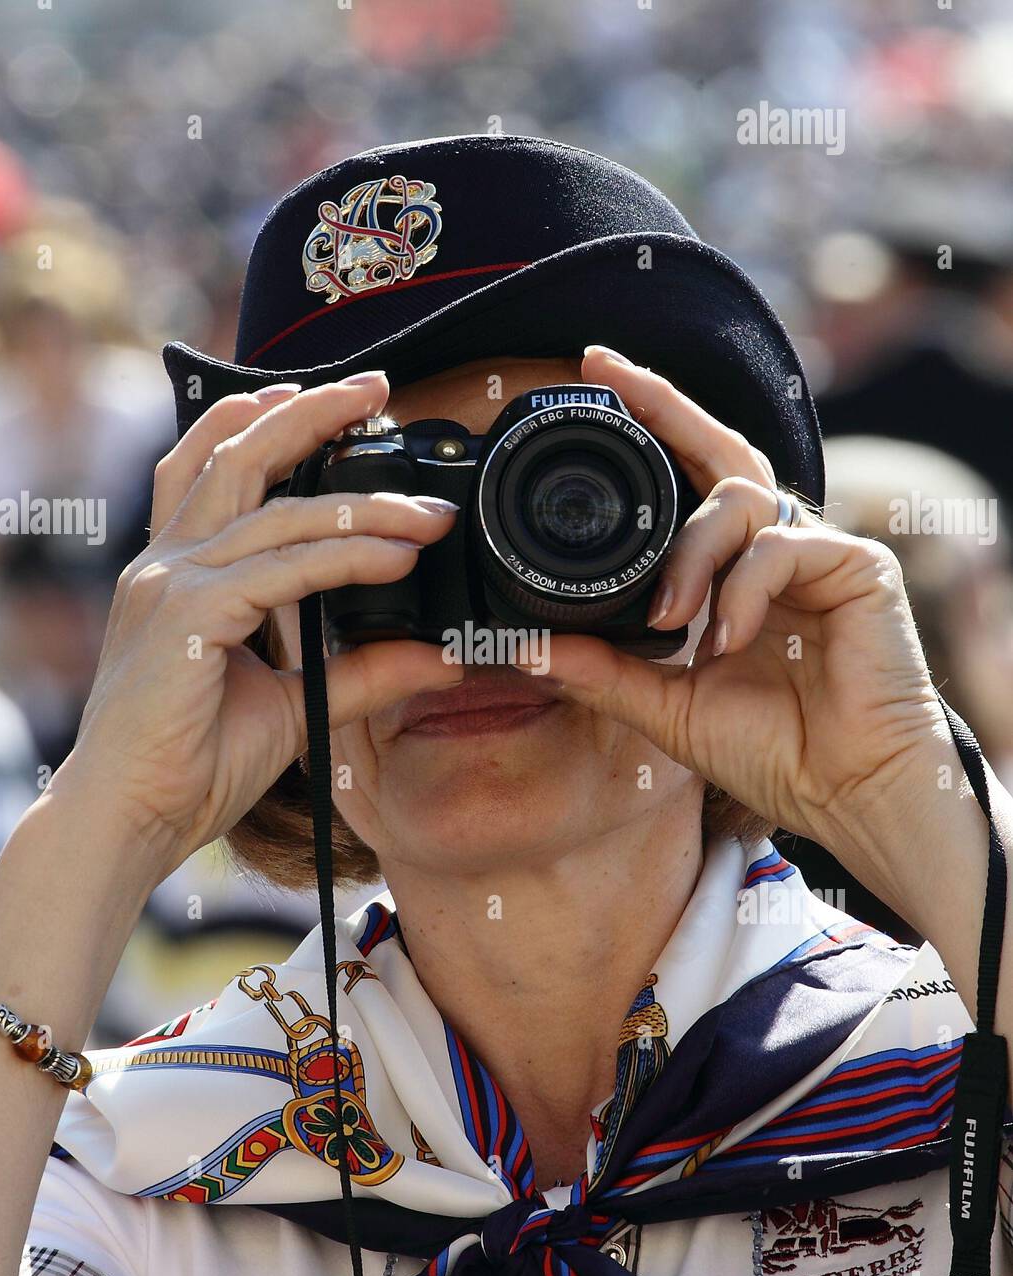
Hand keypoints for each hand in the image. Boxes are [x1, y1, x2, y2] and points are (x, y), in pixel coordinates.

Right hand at [64, 373, 462, 872]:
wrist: (133, 819)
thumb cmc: (193, 763)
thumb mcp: (294, 705)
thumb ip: (357, 673)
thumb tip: (432, 656)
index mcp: (180, 571)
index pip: (215, 465)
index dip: (269, 421)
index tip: (339, 404)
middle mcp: (169, 562)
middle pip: (237, 451)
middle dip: (310, 410)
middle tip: (379, 388)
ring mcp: (172, 582)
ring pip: (277, 510)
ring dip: (363, 503)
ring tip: (426, 510)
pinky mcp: (188, 615)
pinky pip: (283, 570)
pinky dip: (346, 558)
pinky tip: (397, 559)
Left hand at [538, 346, 945, 848]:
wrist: (843, 793)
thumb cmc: (771, 748)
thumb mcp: (665, 705)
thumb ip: (603, 671)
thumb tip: (526, 647)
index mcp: (733, 570)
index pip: (688, 483)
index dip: (648, 430)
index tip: (593, 385)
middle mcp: (774, 547)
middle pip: (720, 450)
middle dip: (663, 403)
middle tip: (606, 371)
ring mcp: (817, 551)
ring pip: (740, 499)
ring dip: (690, 553)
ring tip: (669, 619)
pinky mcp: (858, 566)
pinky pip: (782, 546)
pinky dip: (741, 590)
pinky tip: (727, 641)